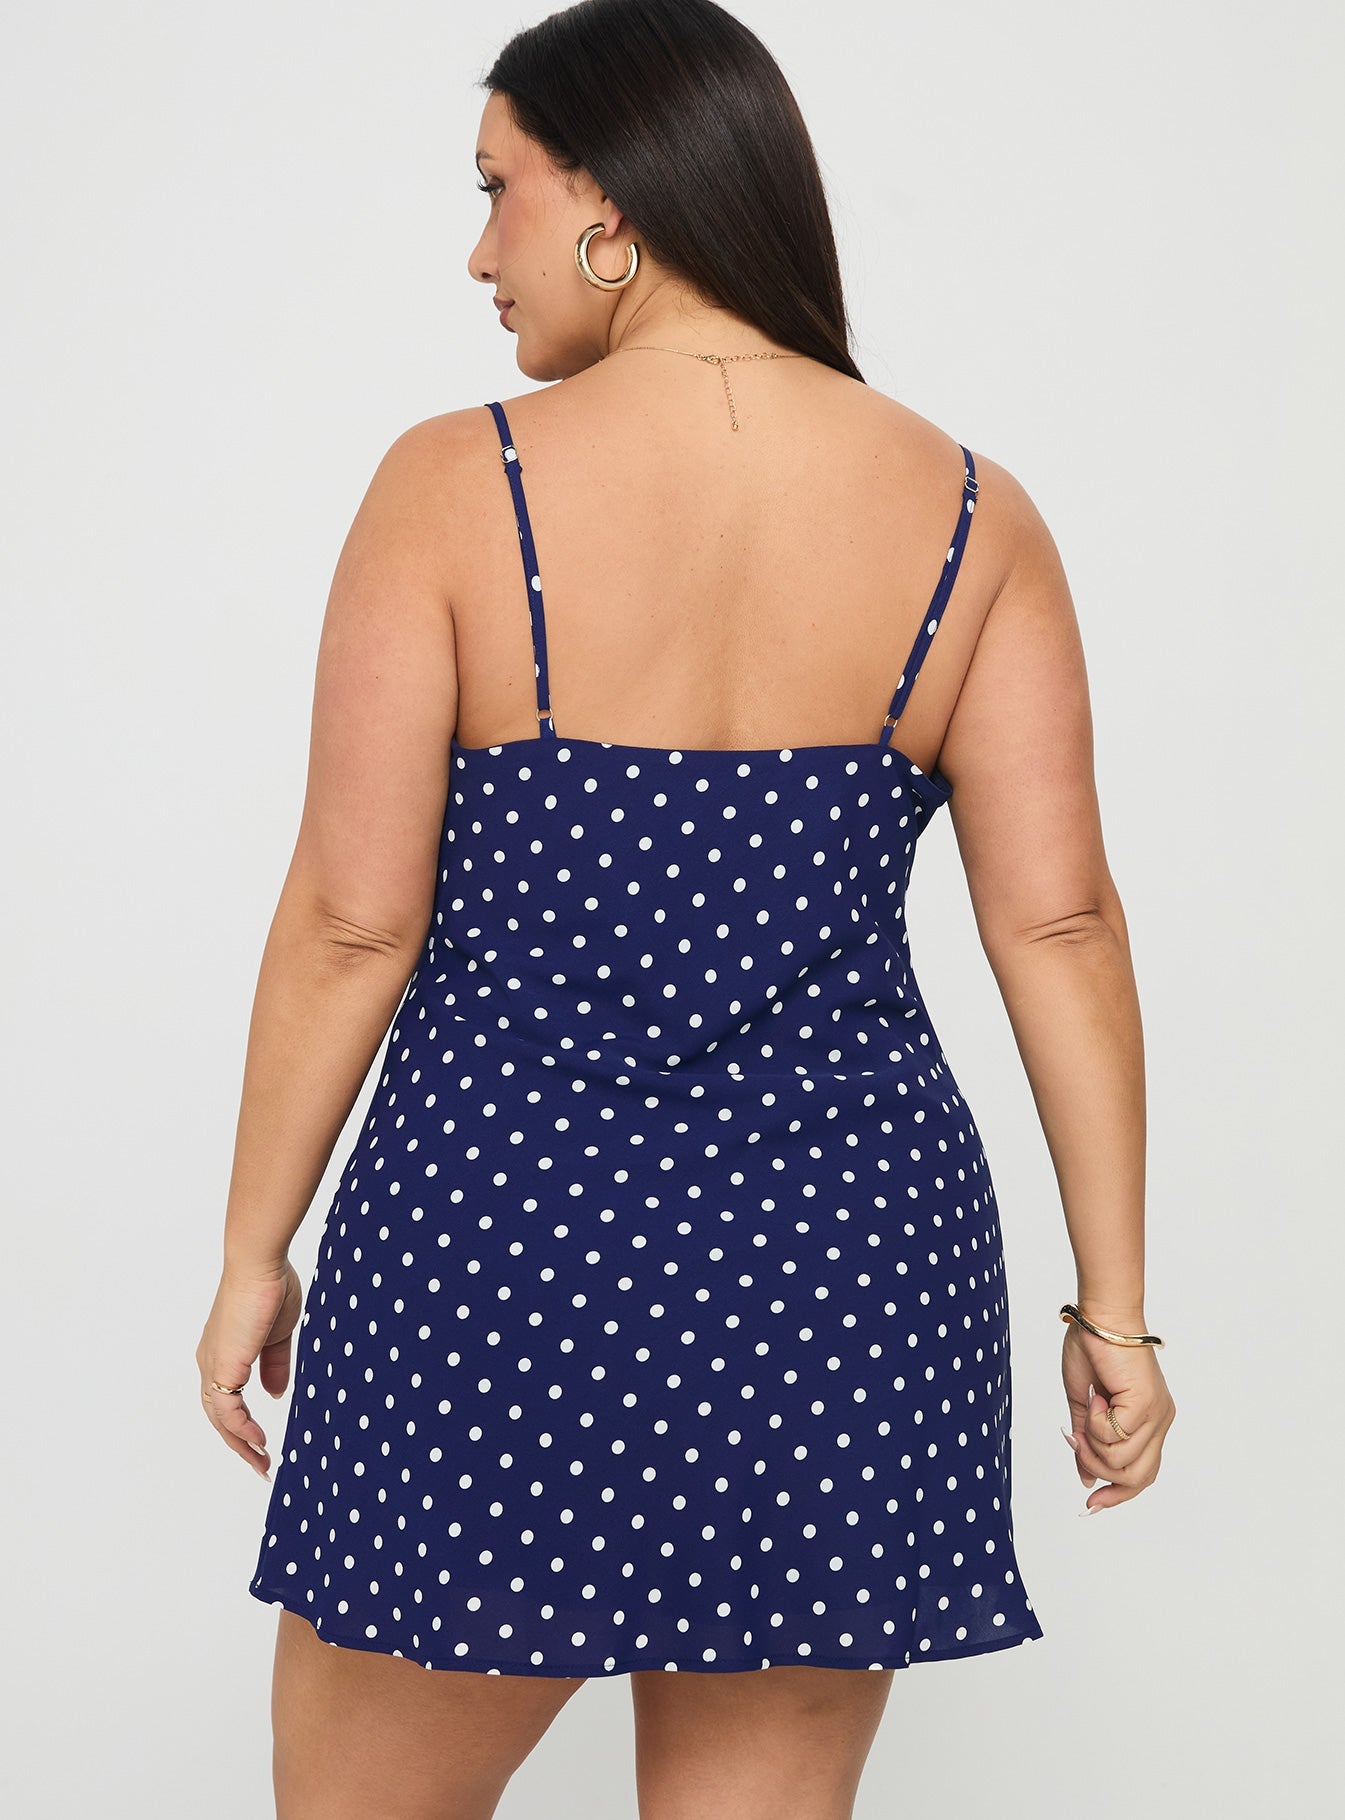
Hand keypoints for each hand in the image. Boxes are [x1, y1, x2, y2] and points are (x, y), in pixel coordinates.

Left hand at [196, 1259, 303, 1479]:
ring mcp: (214, 1365)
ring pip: (220, 1419)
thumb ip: (275, 1365)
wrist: (259, 1265)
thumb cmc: (270, 1287)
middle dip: (239, 1444)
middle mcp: (211, 1362)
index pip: (227, 1399)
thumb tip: (275, 1393)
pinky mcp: (223, 1366)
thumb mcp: (278, 1335)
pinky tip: (259, 1441)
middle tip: (261, 1464)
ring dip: (240, 1445)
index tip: (262, 1442)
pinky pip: (228, 1410)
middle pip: (219, 1416)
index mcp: (224, 1352)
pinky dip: (242, 1430)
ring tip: (262, 1463)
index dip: (242, 1424)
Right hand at [1060, 1318, 1175, 1512]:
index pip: (1142, 1477)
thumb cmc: (1092, 1350)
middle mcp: (1160, 1422)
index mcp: (1149, 1423)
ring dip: (1093, 1442)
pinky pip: (1114, 1436)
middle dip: (1098, 1468)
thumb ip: (1086, 1443)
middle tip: (1077, 1440)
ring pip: (1122, 1462)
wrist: (1100, 1317)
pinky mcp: (1146, 1405)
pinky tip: (1097, 1395)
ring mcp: (1157, 1415)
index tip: (1091, 1504)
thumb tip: (1085, 1479)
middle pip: (1136, 1479)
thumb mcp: (1084, 1406)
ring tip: (1089, 1408)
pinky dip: (1095, 1421)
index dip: (1117, 1495)